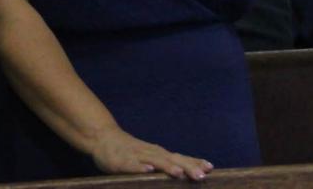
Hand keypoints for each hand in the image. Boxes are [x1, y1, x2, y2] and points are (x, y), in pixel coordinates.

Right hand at [88, 125, 212, 180]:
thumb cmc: (129, 150)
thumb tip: (186, 172)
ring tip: (179, 173)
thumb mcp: (149, 156)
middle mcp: (150, 153)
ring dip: (167, 167)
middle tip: (201, 176)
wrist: (102, 137)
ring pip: (154, 161)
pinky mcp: (121, 161)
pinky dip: (140, 167)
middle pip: (171, 160)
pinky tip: (148, 171)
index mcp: (158, 154)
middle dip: (187, 167)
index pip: (180, 158)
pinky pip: (132, 165)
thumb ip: (165, 163)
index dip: (194, 162)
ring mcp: (136, 156)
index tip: (210, 168)